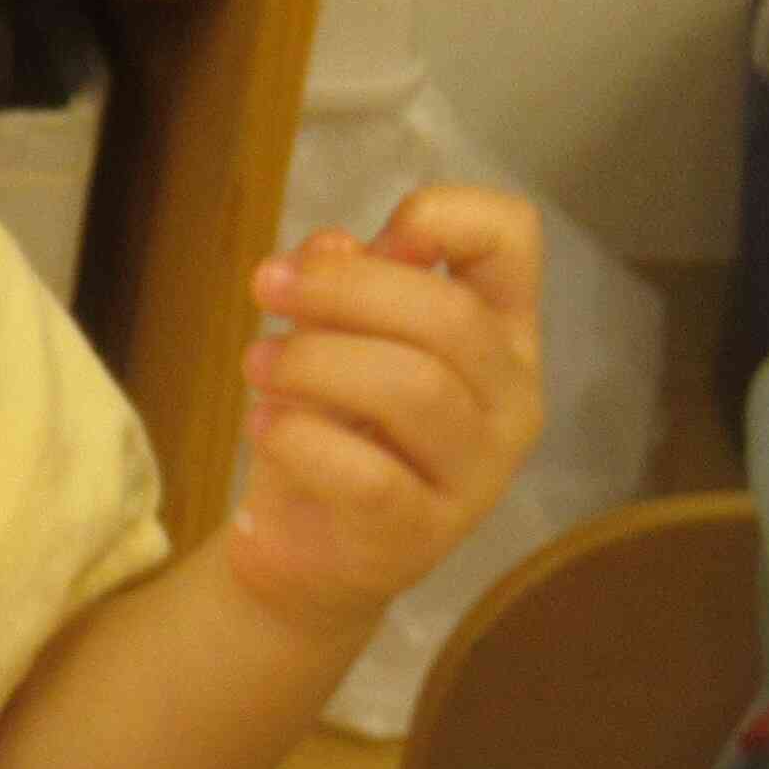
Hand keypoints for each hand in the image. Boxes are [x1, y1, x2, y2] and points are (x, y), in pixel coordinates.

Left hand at [227, 183, 545, 634]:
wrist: (306, 555)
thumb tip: (334, 246)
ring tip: (256, 364)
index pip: (512, 239)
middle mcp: (511, 401)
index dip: (445, 213)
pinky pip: (367, 474)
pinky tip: (264, 425)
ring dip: (313, 362)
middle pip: (449, 316)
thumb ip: (343, 286)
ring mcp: (477, 476)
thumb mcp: (334, 341)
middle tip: (266, 286)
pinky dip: (301, 438)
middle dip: (343, 288)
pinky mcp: (421, 536)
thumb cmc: (332, 429)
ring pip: (413, 389)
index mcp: (502, 333)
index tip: (375, 231)